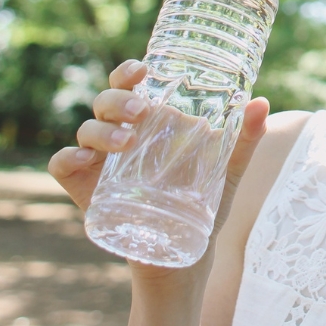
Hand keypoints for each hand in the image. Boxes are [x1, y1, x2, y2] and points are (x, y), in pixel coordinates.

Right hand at [48, 59, 269, 266]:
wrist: (185, 255)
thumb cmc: (204, 203)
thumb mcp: (228, 170)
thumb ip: (245, 139)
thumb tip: (262, 103)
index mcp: (149, 122)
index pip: (131, 86)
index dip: (128, 72)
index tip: (143, 70)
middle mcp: (120, 134)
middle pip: (106, 102)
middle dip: (119, 100)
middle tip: (142, 112)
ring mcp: (100, 161)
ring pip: (87, 129)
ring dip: (102, 129)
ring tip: (127, 141)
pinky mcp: (85, 188)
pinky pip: (64, 165)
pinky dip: (69, 158)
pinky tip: (85, 160)